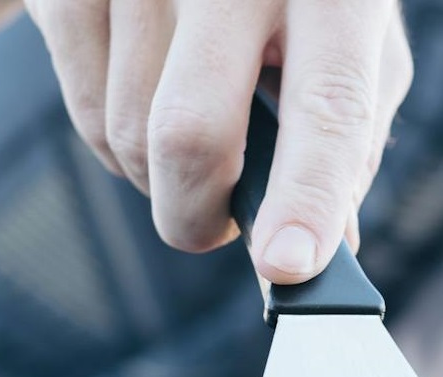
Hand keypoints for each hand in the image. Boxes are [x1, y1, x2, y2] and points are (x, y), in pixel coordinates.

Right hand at [23, 0, 411, 282]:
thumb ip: (350, 139)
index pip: (328, 104)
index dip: (308, 195)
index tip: (287, 267)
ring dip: (161, 180)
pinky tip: (150, 105)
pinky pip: (88, 115)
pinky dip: (119, 146)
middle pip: (192, 133)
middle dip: (199, 218)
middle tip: (219, 232)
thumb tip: (330, 245)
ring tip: (195, 142)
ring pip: (132, 137)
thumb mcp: (354, 44)